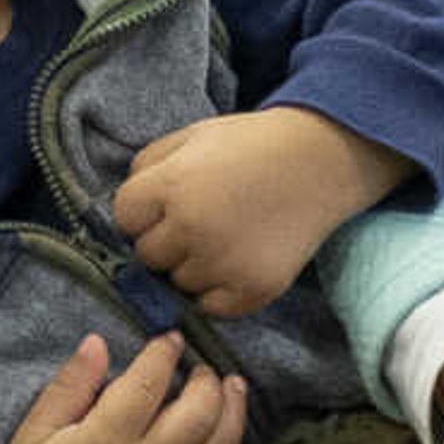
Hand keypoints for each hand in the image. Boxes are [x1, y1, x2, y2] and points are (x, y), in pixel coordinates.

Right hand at [0, 332, 247, 443]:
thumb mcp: (35, 430)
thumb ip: (69, 386)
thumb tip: (97, 343)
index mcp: (105, 442)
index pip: (146, 386)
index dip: (163, 355)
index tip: (171, 338)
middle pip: (197, 416)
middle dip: (207, 382)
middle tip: (201, 367)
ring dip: (232, 411)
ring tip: (233, 386)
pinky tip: (227, 431)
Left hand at [112, 110, 412, 318]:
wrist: (320, 162)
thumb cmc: (250, 145)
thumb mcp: (190, 137)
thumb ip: (146, 167)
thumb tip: (123, 212)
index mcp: (172, 186)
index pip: (124, 219)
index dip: (142, 211)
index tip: (164, 203)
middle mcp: (192, 229)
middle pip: (147, 256)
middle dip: (164, 240)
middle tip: (197, 220)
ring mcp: (223, 264)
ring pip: (178, 283)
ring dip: (191, 266)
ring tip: (222, 237)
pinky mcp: (252, 290)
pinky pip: (210, 306)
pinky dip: (217, 289)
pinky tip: (236, 258)